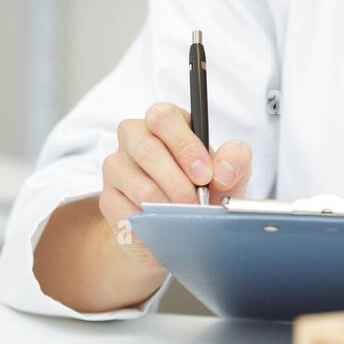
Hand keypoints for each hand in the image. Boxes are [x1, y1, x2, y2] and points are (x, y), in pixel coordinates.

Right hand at [100, 102, 252, 272]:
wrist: (182, 225)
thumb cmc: (206, 189)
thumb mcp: (230, 173)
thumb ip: (235, 161)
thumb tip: (223, 171)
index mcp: (165, 122)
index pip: (163, 117)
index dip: (185, 146)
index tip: (205, 175)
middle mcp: (135, 137)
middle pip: (147, 149)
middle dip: (177, 181)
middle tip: (196, 202)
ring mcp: (117, 167)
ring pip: (138, 185)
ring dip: (167, 206)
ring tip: (184, 216)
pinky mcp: (108, 198)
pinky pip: (126, 211)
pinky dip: (151, 223)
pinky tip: (164, 226)